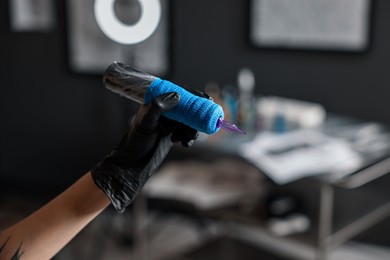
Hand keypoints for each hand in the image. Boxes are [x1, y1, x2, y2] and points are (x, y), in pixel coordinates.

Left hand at [91, 92, 197, 211]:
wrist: (133, 161)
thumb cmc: (136, 140)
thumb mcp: (147, 122)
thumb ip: (159, 107)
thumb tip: (177, 95)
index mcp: (158, 101)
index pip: (180, 93)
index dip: (195, 96)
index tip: (207, 100)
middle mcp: (165, 109)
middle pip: (189, 108)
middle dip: (196, 117)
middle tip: (201, 125)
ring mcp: (170, 121)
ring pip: (190, 121)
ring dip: (192, 130)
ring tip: (187, 138)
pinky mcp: (173, 132)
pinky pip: (187, 132)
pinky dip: (188, 137)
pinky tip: (183, 143)